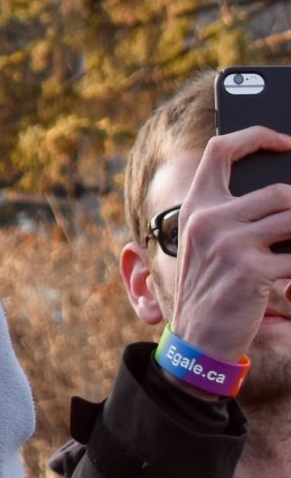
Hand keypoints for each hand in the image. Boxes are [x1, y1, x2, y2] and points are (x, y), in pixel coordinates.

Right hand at [164, 125, 290, 379]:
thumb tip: (284, 196)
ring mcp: (230, 244)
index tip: (286, 142)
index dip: (257, 137)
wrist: (199, 340)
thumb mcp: (209, 245)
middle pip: (278, 191)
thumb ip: (233, 214)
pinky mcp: (253, 270)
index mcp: (195, 206)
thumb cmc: (213, 288)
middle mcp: (209, 219)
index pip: (221, 150)